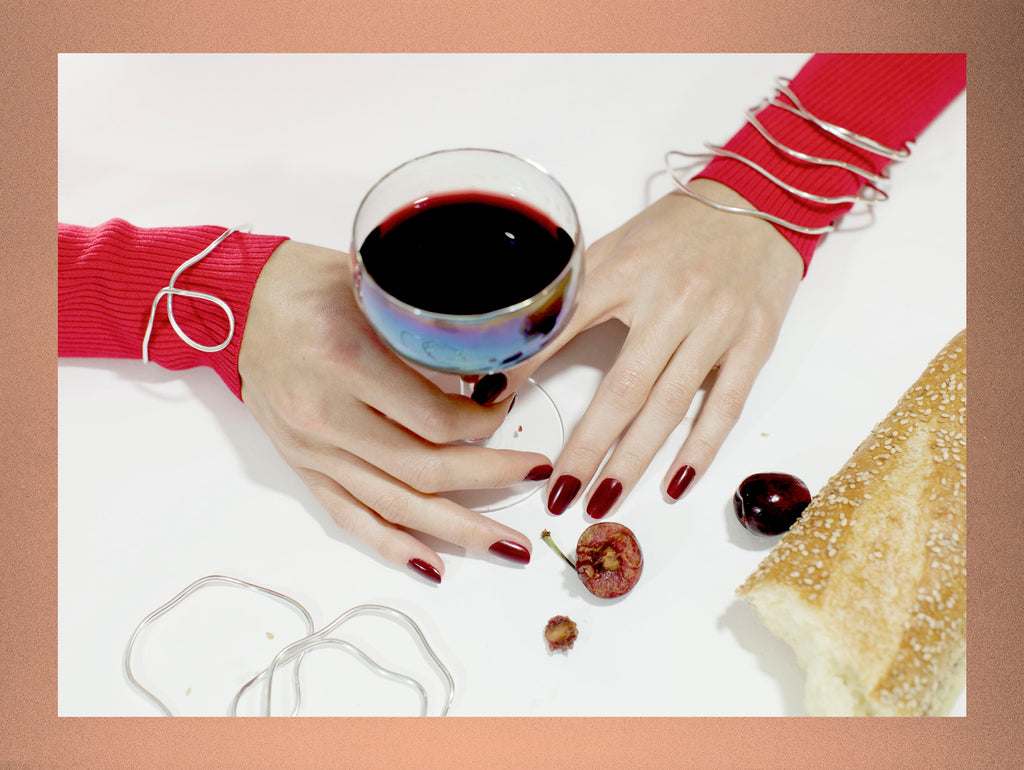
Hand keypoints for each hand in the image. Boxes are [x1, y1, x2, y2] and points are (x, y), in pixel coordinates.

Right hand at [238, 240, 551, 581]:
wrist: (240, 305)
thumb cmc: (310, 285)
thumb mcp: (374, 285)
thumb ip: (427, 331)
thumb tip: (493, 371)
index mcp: (345, 360)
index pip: (433, 417)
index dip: (484, 422)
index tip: (509, 408)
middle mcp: (325, 414)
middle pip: (422, 468)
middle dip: (490, 478)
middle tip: (536, 475)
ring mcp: (312, 449)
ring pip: (394, 503)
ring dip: (457, 529)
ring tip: (508, 546)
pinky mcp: (303, 467)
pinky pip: (350, 517)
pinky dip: (393, 545)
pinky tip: (433, 565)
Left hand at [498, 180, 803, 517]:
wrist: (758, 204)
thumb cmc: (674, 231)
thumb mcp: (612, 251)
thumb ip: (570, 298)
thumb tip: (512, 347)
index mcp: (626, 271)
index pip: (566, 329)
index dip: (527, 371)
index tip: (491, 410)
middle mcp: (672, 301)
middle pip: (625, 389)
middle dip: (588, 448)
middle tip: (560, 495)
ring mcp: (718, 324)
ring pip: (670, 406)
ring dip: (635, 460)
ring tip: (605, 501)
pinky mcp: (755, 341)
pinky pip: (726, 404)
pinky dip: (701, 448)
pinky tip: (675, 483)